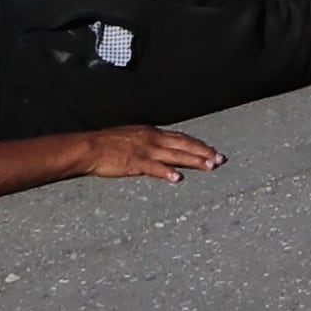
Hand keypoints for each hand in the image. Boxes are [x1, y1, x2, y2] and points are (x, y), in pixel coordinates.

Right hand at [75, 126, 220, 182]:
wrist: (89, 147)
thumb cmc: (107, 144)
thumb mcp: (133, 137)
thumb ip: (148, 142)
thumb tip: (161, 147)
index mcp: (152, 133)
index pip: (181, 137)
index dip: (198, 144)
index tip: (212, 150)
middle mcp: (152, 139)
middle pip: (184, 144)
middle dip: (204, 152)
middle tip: (220, 159)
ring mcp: (145, 150)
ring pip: (175, 155)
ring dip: (194, 160)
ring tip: (210, 166)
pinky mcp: (134, 162)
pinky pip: (154, 168)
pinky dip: (167, 172)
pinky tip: (178, 178)